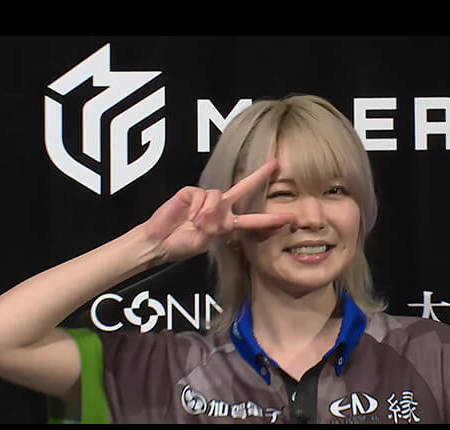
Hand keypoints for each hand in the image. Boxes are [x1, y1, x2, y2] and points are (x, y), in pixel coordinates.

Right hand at [143, 158, 294, 262]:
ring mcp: (206, 198)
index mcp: (227, 223)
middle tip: (275, 164)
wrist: (160, 241)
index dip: (271, 220)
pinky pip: (201, 194)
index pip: (253, 220)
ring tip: (195, 223)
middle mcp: (220, 208)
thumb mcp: (204, 242)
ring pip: (217, 195)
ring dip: (207, 212)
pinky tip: (189, 215)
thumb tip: (211, 212)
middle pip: (243, 188)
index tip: (289, 218)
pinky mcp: (191, 192)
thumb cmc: (183, 245)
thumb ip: (213, 227)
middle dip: (259, 176)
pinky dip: (196, 206)